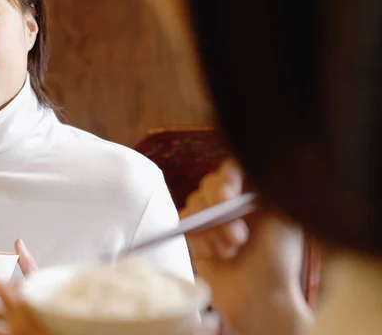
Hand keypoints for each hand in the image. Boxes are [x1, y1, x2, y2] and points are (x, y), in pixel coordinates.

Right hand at [181, 159, 312, 334]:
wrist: (259, 301)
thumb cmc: (277, 262)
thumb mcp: (283, 220)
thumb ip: (268, 191)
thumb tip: (257, 168)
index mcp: (254, 192)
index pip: (234, 168)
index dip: (227, 178)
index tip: (230, 197)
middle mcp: (232, 201)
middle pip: (210, 183)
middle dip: (219, 209)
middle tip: (237, 236)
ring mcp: (212, 218)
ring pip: (195, 203)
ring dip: (212, 229)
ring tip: (231, 251)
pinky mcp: (196, 236)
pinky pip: (184, 223)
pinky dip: (198, 238)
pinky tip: (214, 254)